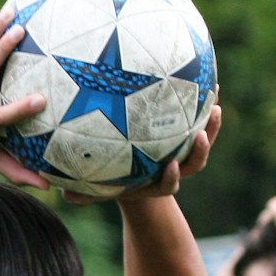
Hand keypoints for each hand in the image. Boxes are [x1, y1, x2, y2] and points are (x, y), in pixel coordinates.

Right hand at [63, 104, 222, 206]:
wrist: (129, 173)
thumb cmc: (108, 179)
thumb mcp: (94, 188)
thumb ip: (82, 193)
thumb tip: (62, 194)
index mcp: (155, 183)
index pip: (168, 184)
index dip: (171, 177)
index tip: (170, 166)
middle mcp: (172, 168)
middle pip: (194, 162)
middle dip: (201, 150)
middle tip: (202, 134)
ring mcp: (182, 151)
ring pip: (202, 140)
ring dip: (211, 124)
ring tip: (213, 104)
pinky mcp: (186, 133)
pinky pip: (198, 118)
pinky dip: (203, 104)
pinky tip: (205, 81)